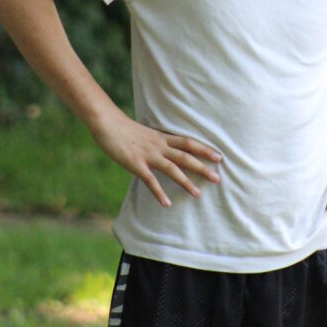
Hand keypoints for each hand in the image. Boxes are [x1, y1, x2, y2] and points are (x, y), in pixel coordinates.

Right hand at [88, 106, 221, 207]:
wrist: (107, 122)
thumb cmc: (124, 129)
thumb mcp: (146, 134)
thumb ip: (156, 143)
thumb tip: (165, 150)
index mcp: (162, 137)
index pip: (189, 143)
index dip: (205, 149)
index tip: (219, 157)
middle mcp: (159, 146)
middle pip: (186, 156)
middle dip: (203, 168)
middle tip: (218, 179)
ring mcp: (148, 155)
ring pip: (172, 169)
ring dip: (186, 182)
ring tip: (198, 194)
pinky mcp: (135, 164)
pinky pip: (150, 180)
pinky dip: (159, 192)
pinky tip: (167, 203)